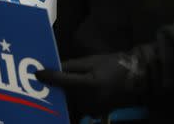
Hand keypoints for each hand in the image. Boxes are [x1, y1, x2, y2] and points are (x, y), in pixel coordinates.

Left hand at [34, 46, 152, 115]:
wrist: (136, 79)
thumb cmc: (114, 65)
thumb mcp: (91, 61)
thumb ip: (71, 66)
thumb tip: (53, 67)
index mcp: (89, 84)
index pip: (63, 81)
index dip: (49, 77)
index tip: (37, 74)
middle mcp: (90, 100)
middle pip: (65, 91)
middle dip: (56, 84)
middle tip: (44, 75)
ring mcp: (93, 108)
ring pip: (71, 98)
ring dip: (66, 90)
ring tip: (65, 79)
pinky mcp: (95, 112)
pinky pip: (79, 103)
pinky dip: (75, 96)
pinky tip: (77, 87)